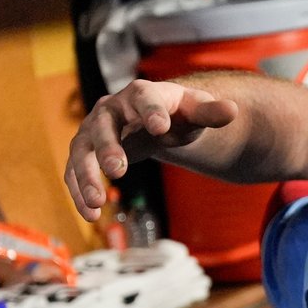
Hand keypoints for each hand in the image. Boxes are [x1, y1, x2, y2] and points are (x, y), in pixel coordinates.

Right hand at [64, 79, 237, 220]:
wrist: (156, 121)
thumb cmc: (178, 115)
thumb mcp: (197, 112)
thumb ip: (211, 114)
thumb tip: (233, 111)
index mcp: (142, 93)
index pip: (145, 97)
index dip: (151, 111)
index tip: (160, 128)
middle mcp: (112, 109)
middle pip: (103, 125)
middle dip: (107, 147)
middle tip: (117, 171)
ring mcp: (94, 130)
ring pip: (82, 150)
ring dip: (86, 176)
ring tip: (97, 203)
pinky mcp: (86, 152)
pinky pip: (75, 171)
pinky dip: (79, 192)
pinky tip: (90, 214)